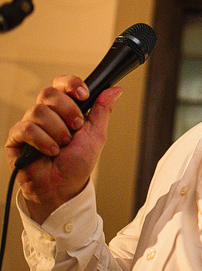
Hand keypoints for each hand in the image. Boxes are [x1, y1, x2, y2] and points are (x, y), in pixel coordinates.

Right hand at [5, 75, 120, 222]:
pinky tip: (50, 151)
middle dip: (68, 111)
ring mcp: (30, 124)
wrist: (63, 186)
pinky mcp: (17, 138)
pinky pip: (26, 129)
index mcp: (64, 109)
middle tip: (76, 127)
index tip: (84, 96)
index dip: (71, 84)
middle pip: (49, 93)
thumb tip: (114, 90)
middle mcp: (46, 113)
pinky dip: (43, 141)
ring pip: (38, 111)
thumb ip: (102, 111)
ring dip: (57, 130)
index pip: (62, 84)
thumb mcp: (96, 135)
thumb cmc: (77, 162)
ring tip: (63, 145)